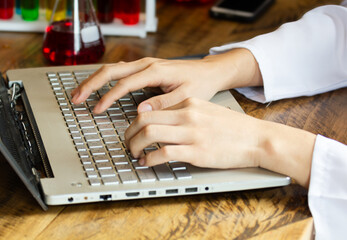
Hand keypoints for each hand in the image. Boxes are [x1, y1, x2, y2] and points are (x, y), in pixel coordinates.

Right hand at [71, 49, 261, 113]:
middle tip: (76, 98)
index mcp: (155, 71)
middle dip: (91, 84)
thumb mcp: (186, 96)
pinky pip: (120, 71)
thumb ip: (163, 103)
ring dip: (94, 80)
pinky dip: (106, 79)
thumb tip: (141, 111)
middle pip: (111, 70)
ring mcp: (144, 65)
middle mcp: (147, 64)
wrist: (208, 71)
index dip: (108, 97)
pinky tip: (98, 87)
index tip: (96, 109)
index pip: (124, 84)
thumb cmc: (199, 83)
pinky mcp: (145, 68)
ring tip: (80, 93)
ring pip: (113, 68)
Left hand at [125, 97, 262, 168]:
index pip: (151, 108)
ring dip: (135, 146)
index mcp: (189, 103)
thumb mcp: (207, 110)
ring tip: (134, 154)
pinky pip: (164, 153)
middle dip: (129, 133)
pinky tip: (147, 162)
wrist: (256, 138)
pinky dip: (150, 159)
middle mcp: (187, 115)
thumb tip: (163, 122)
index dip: (135, 122)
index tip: (132, 131)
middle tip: (127, 143)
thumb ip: (184, 113)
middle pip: (144, 119)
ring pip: (149, 134)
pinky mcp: (197, 152)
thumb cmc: (233, 127)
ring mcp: (192, 133)